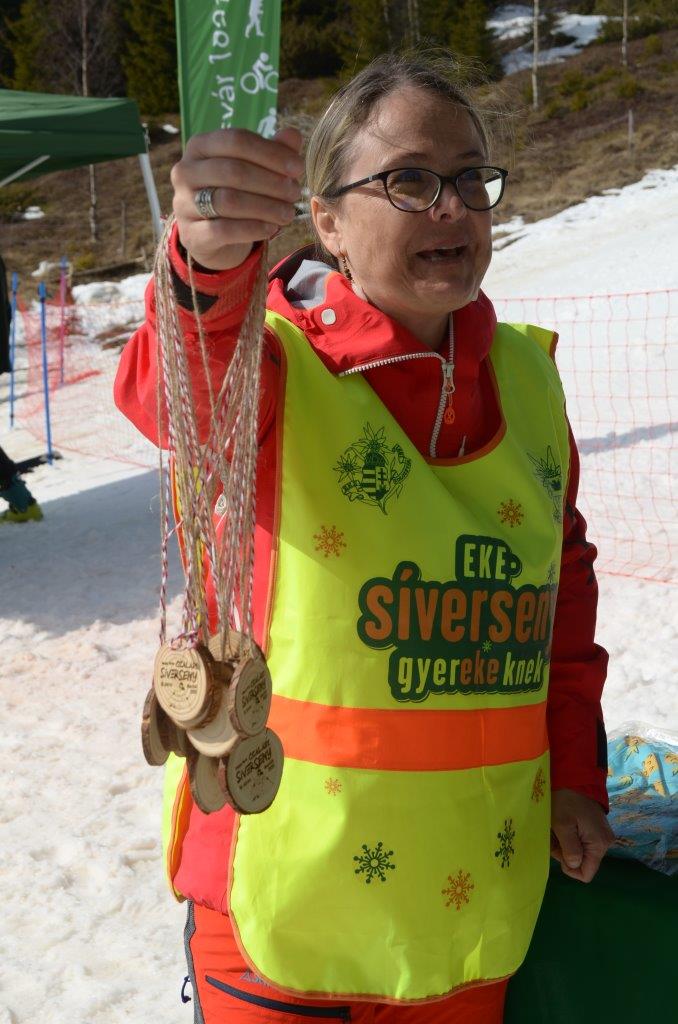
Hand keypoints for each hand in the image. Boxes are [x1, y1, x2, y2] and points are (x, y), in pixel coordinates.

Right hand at [170, 126, 303, 270]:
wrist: (212, 236)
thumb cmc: (235, 192)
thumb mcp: (254, 168)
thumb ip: (273, 151)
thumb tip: (293, 136)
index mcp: (200, 146)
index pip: (236, 140)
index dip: (270, 152)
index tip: (297, 167)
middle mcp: (186, 172)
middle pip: (233, 170)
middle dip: (271, 182)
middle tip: (295, 193)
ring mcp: (184, 204)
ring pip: (228, 201)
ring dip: (266, 207)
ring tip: (288, 213)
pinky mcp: (192, 234)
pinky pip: (224, 230)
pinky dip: (253, 229)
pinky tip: (272, 228)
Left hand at [550, 788, 614, 882]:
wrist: (574, 777)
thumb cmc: (566, 800)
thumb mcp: (563, 825)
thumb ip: (569, 849)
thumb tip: (573, 866)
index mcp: (599, 844)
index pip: (586, 874)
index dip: (569, 868)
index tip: (558, 849)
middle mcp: (604, 843)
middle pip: (581, 862)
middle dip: (564, 852)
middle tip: (554, 835)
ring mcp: (600, 835)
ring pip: (579, 851)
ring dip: (564, 843)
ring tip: (556, 827)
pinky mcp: (594, 829)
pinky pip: (580, 841)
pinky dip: (568, 836)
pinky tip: (561, 825)